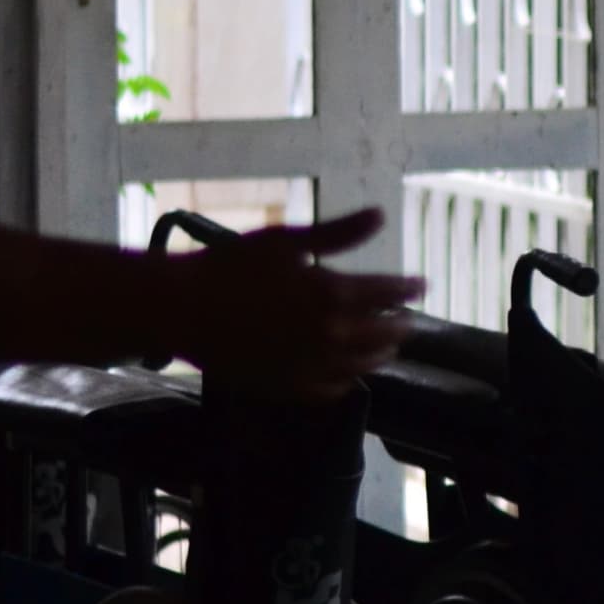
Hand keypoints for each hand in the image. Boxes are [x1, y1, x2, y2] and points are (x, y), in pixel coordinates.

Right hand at [163, 207, 419, 398]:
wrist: (181, 310)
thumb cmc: (231, 266)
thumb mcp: (287, 240)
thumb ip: (338, 232)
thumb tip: (380, 215)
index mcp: (334, 294)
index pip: (391, 293)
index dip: (410, 287)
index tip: (423, 284)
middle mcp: (332, 335)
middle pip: (386, 333)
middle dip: (401, 323)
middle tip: (406, 317)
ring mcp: (313, 366)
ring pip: (365, 364)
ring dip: (381, 352)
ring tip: (386, 344)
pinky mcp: (290, 388)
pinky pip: (334, 388)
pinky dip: (348, 378)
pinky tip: (349, 371)